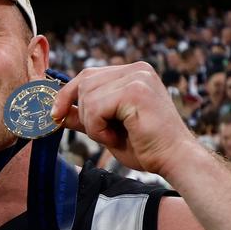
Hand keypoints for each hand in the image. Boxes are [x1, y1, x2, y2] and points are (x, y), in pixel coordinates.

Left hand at [51, 62, 202, 178]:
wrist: (174, 160)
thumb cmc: (145, 147)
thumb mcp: (107, 128)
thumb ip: (86, 115)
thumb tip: (58, 110)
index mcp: (133, 73)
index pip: (88, 75)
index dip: (67, 94)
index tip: (56, 114)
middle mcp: (137, 69)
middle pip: (84, 81)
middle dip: (83, 113)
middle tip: (102, 135)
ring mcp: (138, 77)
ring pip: (88, 95)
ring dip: (92, 124)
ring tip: (113, 137)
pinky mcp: (136, 90)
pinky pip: (96, 107)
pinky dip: (98, 128)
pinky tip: (115, 138)